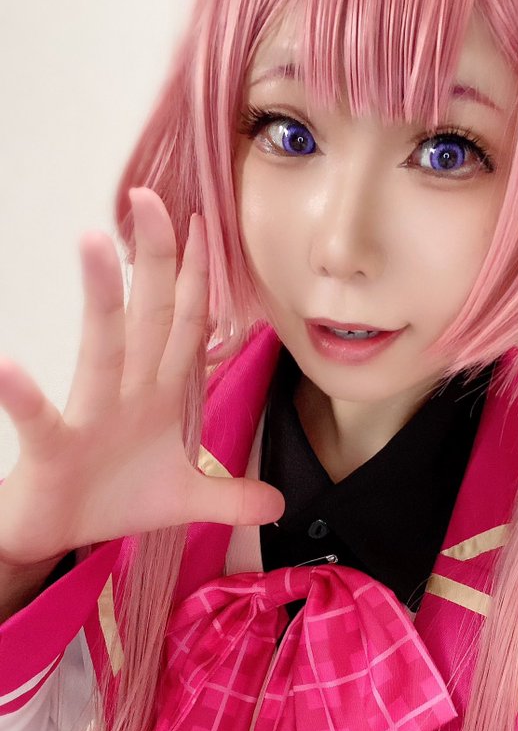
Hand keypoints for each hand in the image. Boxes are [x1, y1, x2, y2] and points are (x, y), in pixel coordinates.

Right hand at [0, 188, 283, 566]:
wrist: (57, 533)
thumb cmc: (112, 497)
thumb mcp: (185, 500)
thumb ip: (232, 497)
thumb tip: (278, 503)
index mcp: (159, 396)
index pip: (187, 327)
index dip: (201, 280)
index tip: (209, 225)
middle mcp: (126, 393)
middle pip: (146, 317)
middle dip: (155, 259)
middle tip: (151, 197)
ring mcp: (89, 415)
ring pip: (100, 350)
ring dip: (101, 298)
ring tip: (95, 241)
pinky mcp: (53, 448)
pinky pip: (39, 418)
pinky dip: (23, 396)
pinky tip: (8, 367)